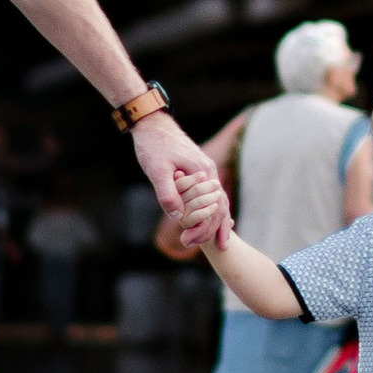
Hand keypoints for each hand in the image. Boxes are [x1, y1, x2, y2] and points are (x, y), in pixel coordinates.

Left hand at [138, 117, 227, 253]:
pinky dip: (215, 210)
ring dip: (217, 222)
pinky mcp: (199, 171)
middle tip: (200, 247)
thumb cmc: (153, 146)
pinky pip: (212, 195)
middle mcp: (210, 172)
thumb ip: (168, 194)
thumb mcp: (157, 170)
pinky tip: (215, 221)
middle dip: (212, 229)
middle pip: (219, 207)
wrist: (153, 125)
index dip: (204, 228)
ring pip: (218, 201)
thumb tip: (178, 218)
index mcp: (203, 173)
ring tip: (219, 243)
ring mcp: (206, 171)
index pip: (213, 207)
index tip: (190, 242)